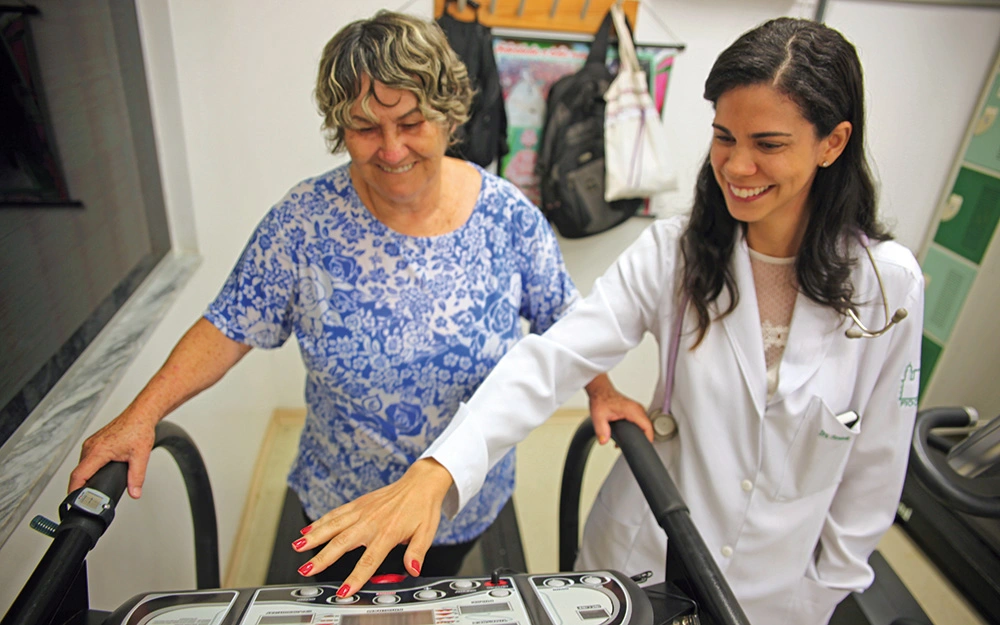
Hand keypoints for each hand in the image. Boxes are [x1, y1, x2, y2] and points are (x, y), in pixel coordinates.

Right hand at [68, 408, 157, 498]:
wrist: (140, 414)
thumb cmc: (139, 429)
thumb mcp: (140, 457)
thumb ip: (136, 477)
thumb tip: (134, 492)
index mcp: (98, 450)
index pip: (78, 475)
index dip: (74, 490)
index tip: (73, 500)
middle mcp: (91, 446)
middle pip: (78, 472)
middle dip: (80, 486)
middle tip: (86, 498)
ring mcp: (91, 442)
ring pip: (82, 464)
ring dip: (85, 476)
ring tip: (90, 487)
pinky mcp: (94, 441)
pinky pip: (86, 457)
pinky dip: (89, 467)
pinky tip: (96, 472)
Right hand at [292, 458, 453, 595]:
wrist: (420, 482)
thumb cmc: (423, 508)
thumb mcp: (426, 533)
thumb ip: (416, 552)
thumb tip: (412, 569)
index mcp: (388, 532)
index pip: (369, 560)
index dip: (356, 577)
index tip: (344, 591)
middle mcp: (371, 521)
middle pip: (342, 543)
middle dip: (322, 558)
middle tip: (306, 570)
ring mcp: (362, 511)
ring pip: (333, 525)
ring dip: (314, 536)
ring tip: (297, 547)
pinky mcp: (358, 503)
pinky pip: (336, 513)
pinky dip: (320, 521)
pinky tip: (308, 530)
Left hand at [586, 374, 652, 444]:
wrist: (600, 392)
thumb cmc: (601, 400)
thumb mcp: (598, 417)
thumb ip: (601, 430)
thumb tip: (604, 440)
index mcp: (632, 410)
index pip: (647, 426)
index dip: (648, 438)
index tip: (645, 446)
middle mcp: (637, 409)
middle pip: (647, 427)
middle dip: (642, 438)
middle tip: (633, 445)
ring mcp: (637, 409)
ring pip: (644, 425)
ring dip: (639, 434)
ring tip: (629, 441)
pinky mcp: (635, 411)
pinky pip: (641, 422)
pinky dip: (637, 429)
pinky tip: (628, 434)